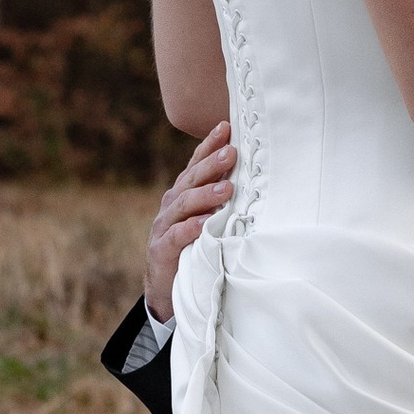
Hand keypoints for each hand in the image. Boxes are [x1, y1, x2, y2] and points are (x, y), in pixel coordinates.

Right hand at [143, 120, 233, 322]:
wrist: (166, 286)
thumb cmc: (193, 245)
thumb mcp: (206, 217)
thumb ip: (219, 197)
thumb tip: (250, 174)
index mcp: (183, 193)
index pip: (196, 164)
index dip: (209, 145)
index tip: (227, 127)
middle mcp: (172, 205)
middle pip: (191, 179)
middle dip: (211, 164)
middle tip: (232, 152)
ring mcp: (164, 226)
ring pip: (184, 204)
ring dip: (205, 194)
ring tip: (227, 188)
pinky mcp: (162, 250)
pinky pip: (176, 236)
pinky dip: (190, 228)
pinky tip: (204, 223)